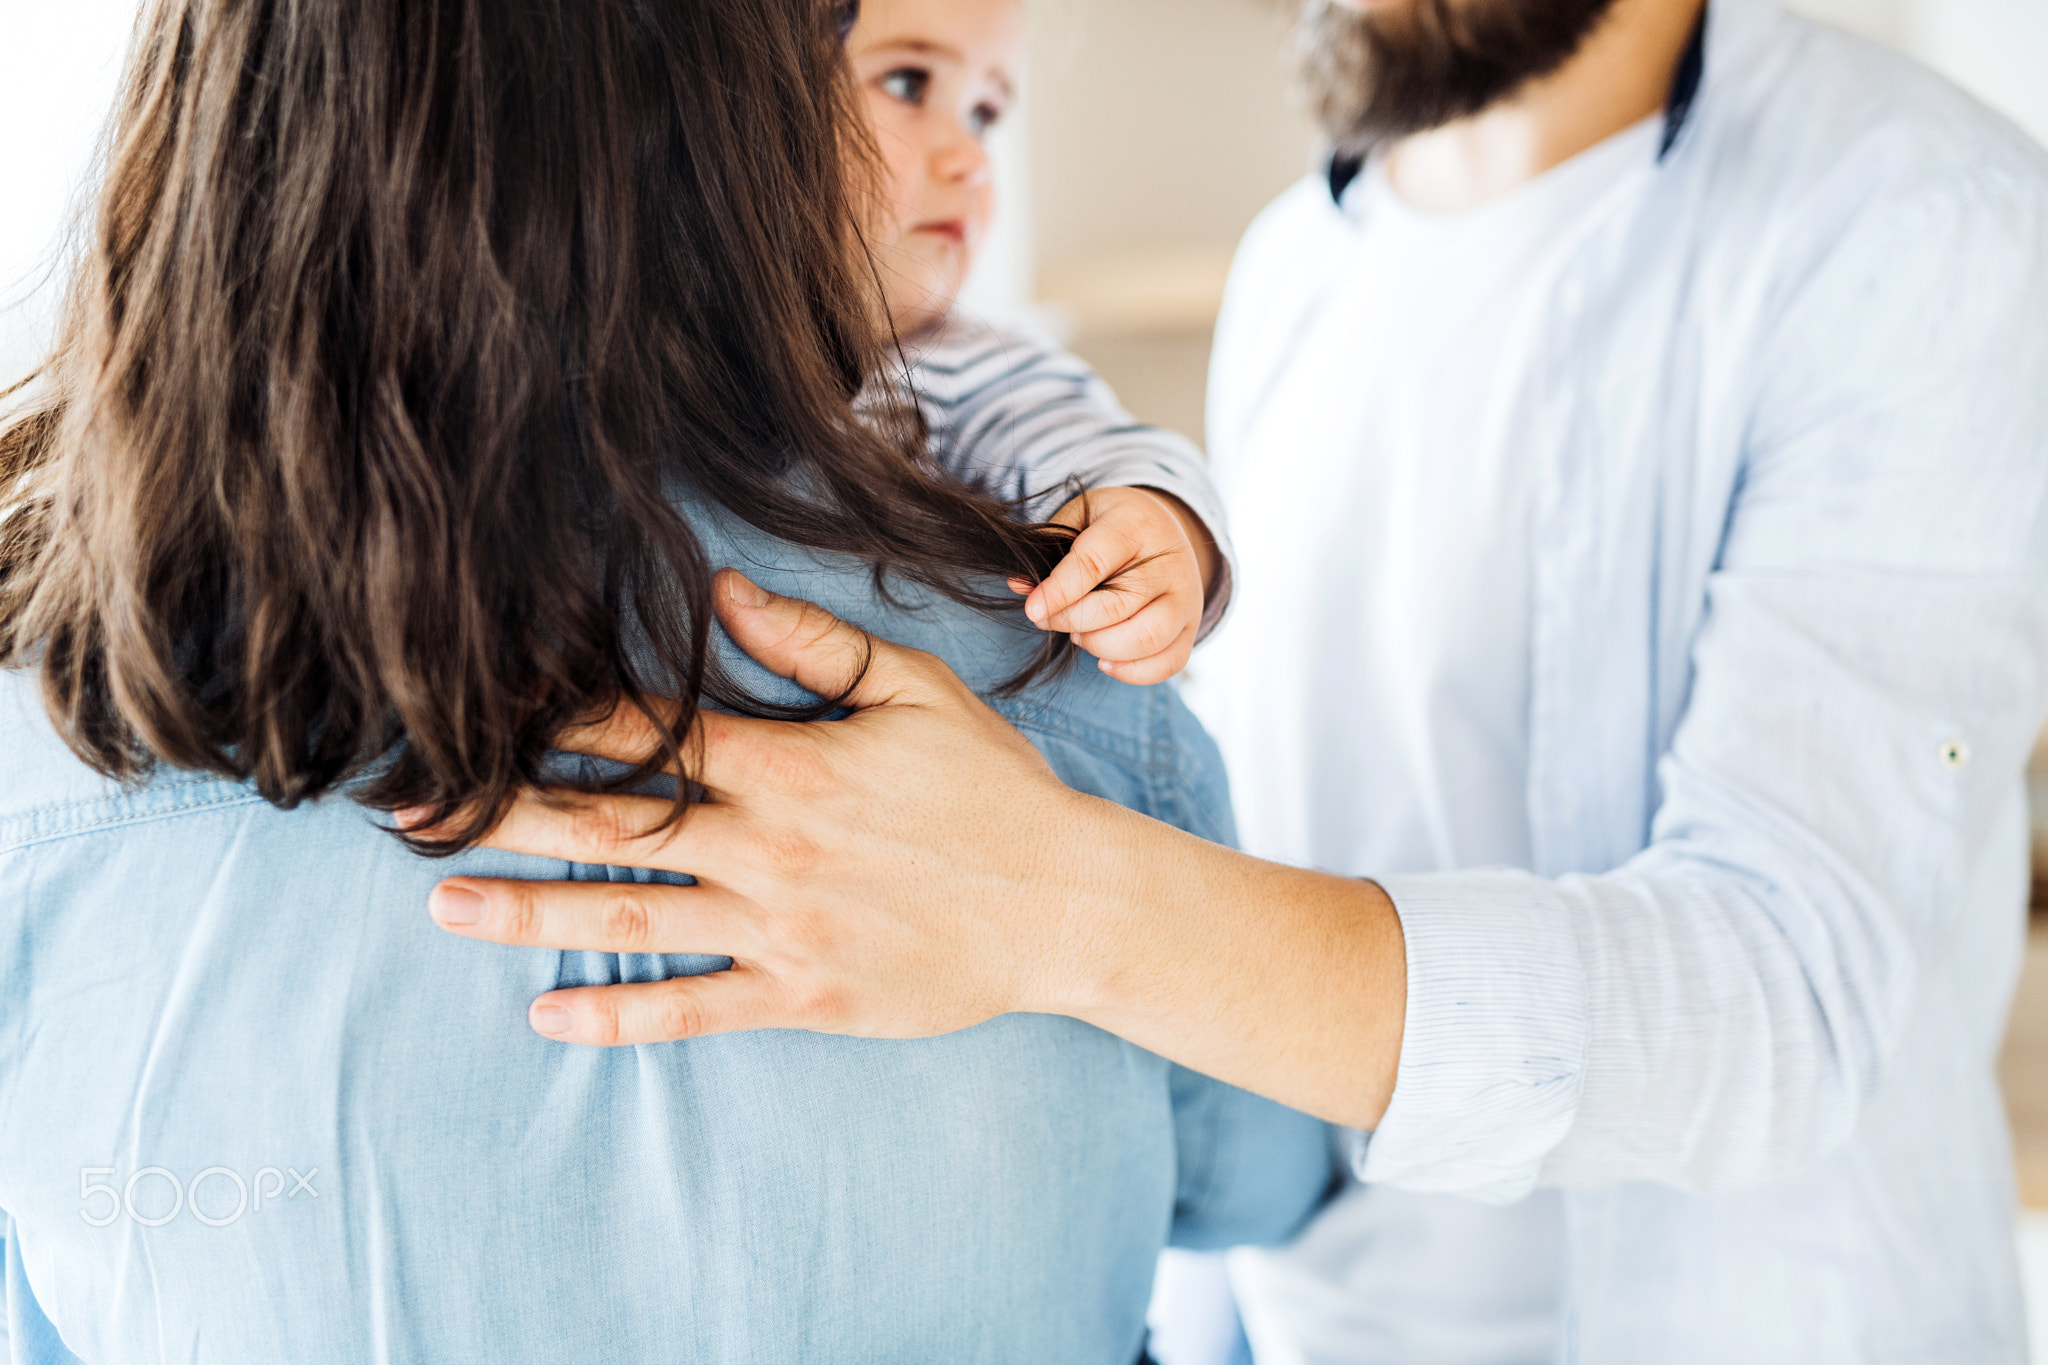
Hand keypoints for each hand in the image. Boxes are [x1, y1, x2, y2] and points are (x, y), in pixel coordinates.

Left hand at [418, 569, 1118, 1046]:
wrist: (1066, 903)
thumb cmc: (992, 788)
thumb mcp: (917, 692)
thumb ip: (816, 647)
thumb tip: (722, 596)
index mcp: (792, 764)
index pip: (648, 732)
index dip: (554, 715)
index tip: (476, 704)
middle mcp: (770, 847)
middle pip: (610, 826)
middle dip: (502, 813)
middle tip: (408, 813)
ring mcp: (781, 927)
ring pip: (632, 920)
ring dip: (529, 913)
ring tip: (442, 905)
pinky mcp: (802, 994)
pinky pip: (695, 1009)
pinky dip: (621, 1016)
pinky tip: (548, 1018)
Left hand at [1011, 487, 1216, 684]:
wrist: (1165, 527)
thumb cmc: (1111, 525)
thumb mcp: (1079, 518)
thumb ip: (1049, 548)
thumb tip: (1018, 586)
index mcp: (1135, 525)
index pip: (1093, 564)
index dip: (1058, 592)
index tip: (1032, 609)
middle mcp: (1169, 563)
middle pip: (1118, 608)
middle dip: (1072, 621)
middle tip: (1049, 618)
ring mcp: (1186, 599)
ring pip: (1145, 639)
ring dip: (1100, 647)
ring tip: (1080, 634)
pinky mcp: (1191, 628)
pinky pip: (1168, 663)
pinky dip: (1132, 672)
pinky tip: (1105, 660)